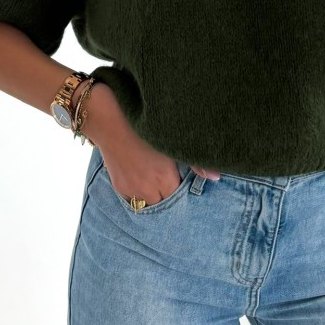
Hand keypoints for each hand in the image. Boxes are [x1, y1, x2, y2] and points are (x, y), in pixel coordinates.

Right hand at [96, 120, 220, 206]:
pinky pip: (133, 201)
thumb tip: (216, 177)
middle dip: (171, 197)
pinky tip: (145, 182)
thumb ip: (196, 163)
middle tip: (175, 184)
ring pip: (148, 205)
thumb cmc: (142, 125)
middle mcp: (147, 189)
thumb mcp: (172, 140)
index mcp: (164, 179)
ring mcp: (131, 190)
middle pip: (165, 205)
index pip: (179, 199)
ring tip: (160, 185)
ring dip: (155, 198)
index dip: (185, 192)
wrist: (108, 119)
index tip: (188, 184)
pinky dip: (141, 195)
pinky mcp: (119, 186)